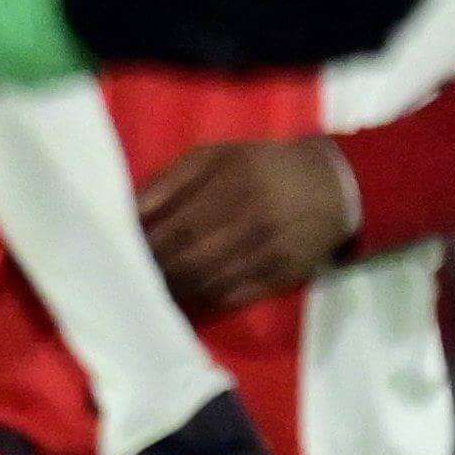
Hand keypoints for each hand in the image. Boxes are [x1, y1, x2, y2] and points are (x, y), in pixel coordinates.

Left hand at [137, 138, 356, 314]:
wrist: (332, 186)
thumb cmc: (261, 167)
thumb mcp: (216, 156)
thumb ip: (171, 179)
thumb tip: (130, 210)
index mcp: (235, 184)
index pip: (178, 227)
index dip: (147, 246)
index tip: (121, 253)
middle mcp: (255, 221)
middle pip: (191, 261)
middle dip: (155, 272)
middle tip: (128, 278)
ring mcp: (272, 253)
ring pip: (209, 284)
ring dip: (174, 290)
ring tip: (150, 287)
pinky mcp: (284, 276)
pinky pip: (233, 296)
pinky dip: (202, 298)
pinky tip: (183, 293)